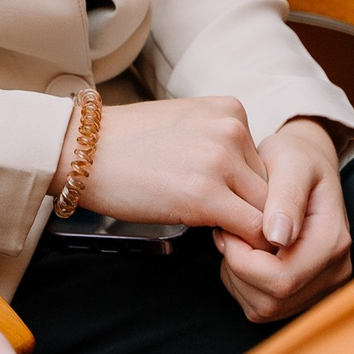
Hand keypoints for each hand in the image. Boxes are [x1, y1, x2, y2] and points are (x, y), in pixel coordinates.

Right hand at [66, 93, 268, 239]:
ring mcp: (220, 161)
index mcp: (230, 109)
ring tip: (217, 230)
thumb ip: (223, 146)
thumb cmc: (128, 144)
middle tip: (224, 221)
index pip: (266, 161)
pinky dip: (244, 243)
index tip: (225, 200)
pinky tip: (217, 239)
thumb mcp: (187, 125)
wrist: (83, 152)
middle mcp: (232, 129)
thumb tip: (253, 186)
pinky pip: (253, 230)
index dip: (248, 188)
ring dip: (249, 228)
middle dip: (252, 209)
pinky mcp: (207, 196)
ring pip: (268, 211)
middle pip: (271, 186)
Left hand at [213, 118, 351, 324]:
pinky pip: (263, 308)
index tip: (227, 226)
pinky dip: (243, 285)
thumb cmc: (295, 159)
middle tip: (226, 231)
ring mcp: (322, 287)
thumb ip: (286, 197)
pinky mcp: (305, 293)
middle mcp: (335, 271)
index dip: (243, 259)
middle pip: (272, 300)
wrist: (306, 166)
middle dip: (237, 268)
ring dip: (237, 278)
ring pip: (265, 308)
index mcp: (333, 242)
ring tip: (235, 238)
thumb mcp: (291, 162)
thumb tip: (279, 237)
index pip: (281, 278)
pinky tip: (242, 253)